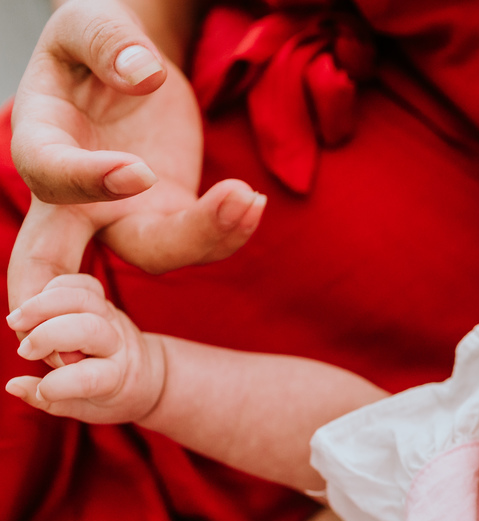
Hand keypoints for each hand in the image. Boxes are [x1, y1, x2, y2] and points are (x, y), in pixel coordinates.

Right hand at [5, 273, 164, 423]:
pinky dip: (54, 288)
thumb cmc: (111, 397)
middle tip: (25, 351)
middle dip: (48, 336)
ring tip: (15, 321)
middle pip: (88, 329)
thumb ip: (50, 401)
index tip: (42, 389)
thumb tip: (12, 386)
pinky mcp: (105, 302)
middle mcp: (118, 344)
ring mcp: (112, 319)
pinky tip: (33, 305)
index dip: (59, 385)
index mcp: (116, 378)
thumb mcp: (87, 410)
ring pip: (83, 298)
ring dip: (44, 305)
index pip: (89, 378)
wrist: (148, 374)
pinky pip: (83, 283)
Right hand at [8, 0, 265, 312]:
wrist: (133, 63)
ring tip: (245, 198)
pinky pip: (195, 242)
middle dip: (60, 309)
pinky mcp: (166, 216)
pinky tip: (252, 201)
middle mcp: (72, 195)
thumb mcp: (94, 23)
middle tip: (78, 347)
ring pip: (151, 256)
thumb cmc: (100, 41)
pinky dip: (227, 230)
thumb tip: (143, 75)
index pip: (51, 174)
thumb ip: (110, 43)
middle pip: (54, 265)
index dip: (89, 179)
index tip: (134, 169)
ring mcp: (120, 214)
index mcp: (42, 140)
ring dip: (202, 239)